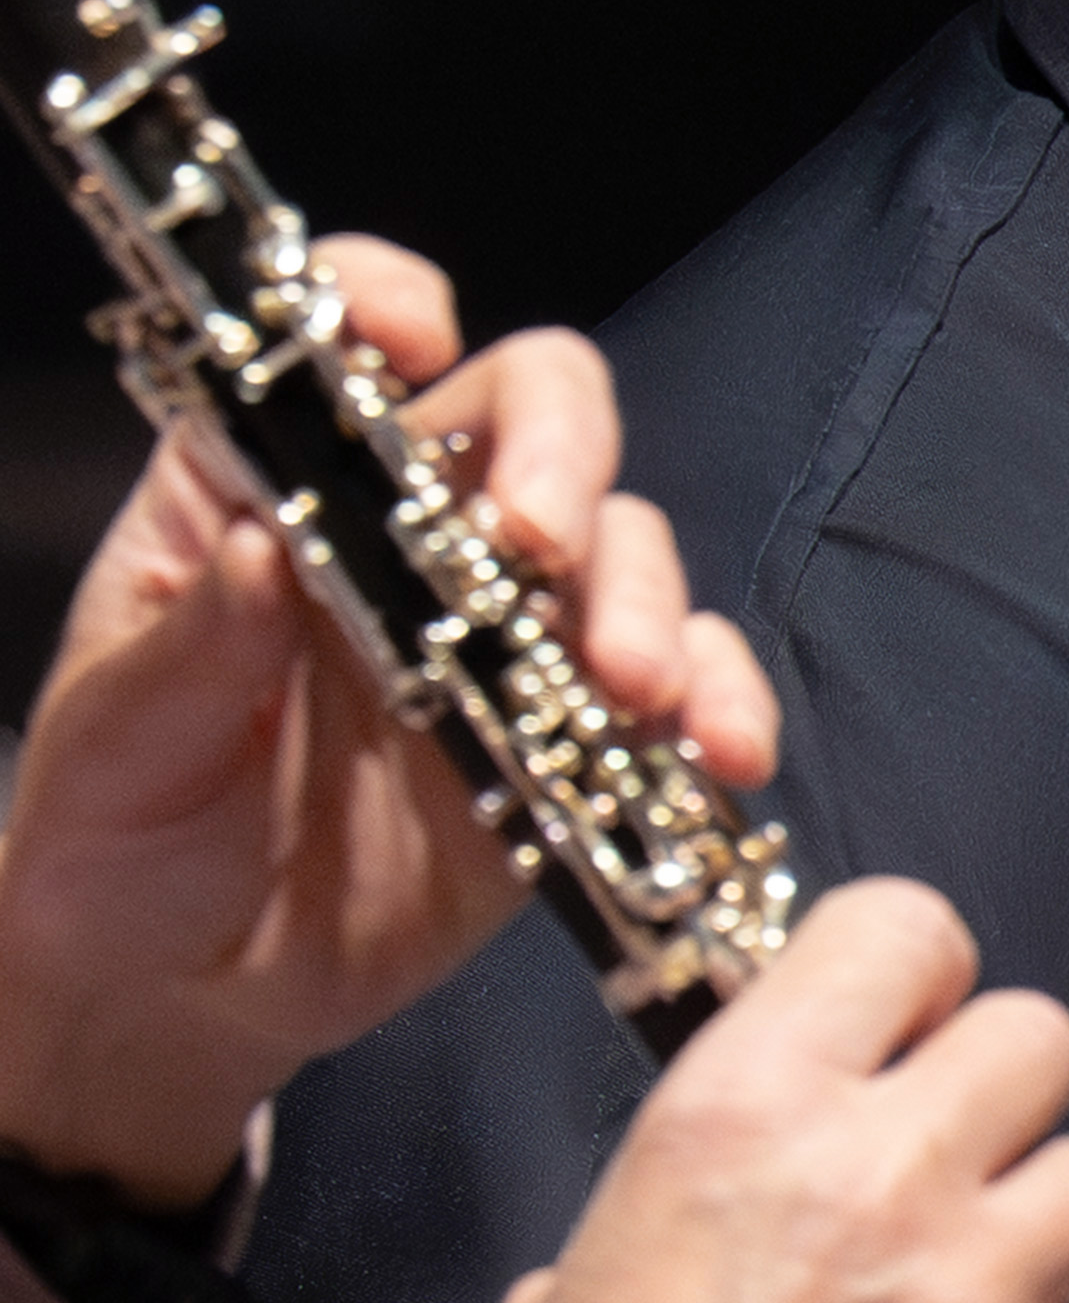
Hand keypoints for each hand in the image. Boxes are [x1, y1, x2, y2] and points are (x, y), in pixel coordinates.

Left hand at [0, 251, 775, 1207]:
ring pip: (623, 545)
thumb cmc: (115, 836)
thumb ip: (189, 650)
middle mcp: (403, 531)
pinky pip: (683, 685)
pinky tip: (720, 753)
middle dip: (559, 458)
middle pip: (531, 413)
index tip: (411, 343)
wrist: (179, 996)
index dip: (377, 306)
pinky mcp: (576, 733)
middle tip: (540, 551)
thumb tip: (264, 547)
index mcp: (268, 490)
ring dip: (643, 601)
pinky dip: (720, 701)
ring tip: (626, 692)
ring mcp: (503, 629)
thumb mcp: (114, 742)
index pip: (336, 348)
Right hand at [394, 877, 1068, 1302]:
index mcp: (741, 1111)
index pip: (903, 929)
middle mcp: (868, 1176)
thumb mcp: (581, 1266)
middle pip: (1040, 1040)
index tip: (911, 1039)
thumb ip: (698, 1194)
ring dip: (1060, 1244)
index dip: (925, 982)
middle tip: (958, 1182)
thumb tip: (742, 1194)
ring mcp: (962, 1297)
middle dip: (1008, 1107)